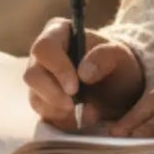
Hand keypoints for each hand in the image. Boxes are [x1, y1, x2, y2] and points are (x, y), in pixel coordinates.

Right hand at [25, 19, 144, 130]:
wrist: (120, 87)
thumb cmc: (118, 64)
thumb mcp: (121, 56)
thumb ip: (105, 57)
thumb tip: (83, 72)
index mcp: (58, 33)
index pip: (45, 48)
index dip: (57, 68)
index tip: (75, 87)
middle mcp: (42, 56)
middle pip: (32, 75)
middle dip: (54, 95)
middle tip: (76, 106)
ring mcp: (40, 80)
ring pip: (36, 98)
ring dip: (62, 111)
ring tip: (91, 112)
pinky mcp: (43, 102)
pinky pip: (44, 115)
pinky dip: (65, 121)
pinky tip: (84, 118)